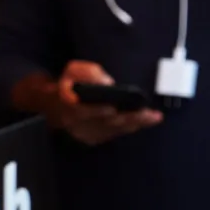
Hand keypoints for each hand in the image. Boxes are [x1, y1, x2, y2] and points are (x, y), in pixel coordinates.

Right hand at [45, 60, 162, 145]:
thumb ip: (89, 72)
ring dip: (133, 123)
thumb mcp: (74, 70)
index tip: (112, 107)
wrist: (56, 104)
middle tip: (146, 113)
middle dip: (125, 117)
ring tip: (153, 117)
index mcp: (67, 102)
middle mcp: (73, 121)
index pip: (79, 108)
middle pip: (102, 121)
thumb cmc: (70, 84)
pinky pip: (113, 134)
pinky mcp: (91, 139)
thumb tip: (108, 82)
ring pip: (111, 129)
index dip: (95, 110)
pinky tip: (144, 121)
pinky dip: (129, 127)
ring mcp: (82, 132)